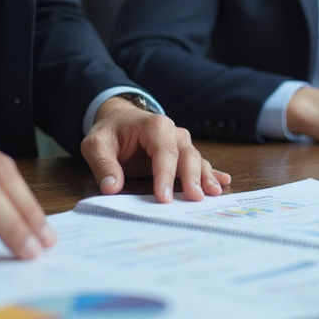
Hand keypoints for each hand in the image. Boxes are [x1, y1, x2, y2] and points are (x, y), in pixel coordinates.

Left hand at [81, 95, 229, 201]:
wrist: (119, 120)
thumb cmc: (109, 132)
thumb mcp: (96, 144)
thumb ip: (103, 164)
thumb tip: (111, 187)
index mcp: (154, 126)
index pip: (163, 152)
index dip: (165, 175)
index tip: (164, 197)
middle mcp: (173, 132)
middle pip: (187, 155)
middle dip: (192, 177)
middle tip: (195, 198)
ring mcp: (180, 143)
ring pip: (196, 160)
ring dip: (205, 177)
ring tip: (212, 193)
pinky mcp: (182, 155)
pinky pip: (199, 163)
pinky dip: (211, 173)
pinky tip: (223, 182)